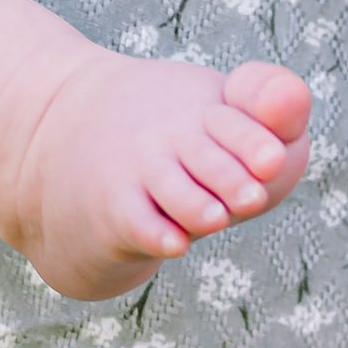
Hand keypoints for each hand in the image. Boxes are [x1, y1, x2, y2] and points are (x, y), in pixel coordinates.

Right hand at [0, 51, 310, 300]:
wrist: (60, 142)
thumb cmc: (177, 142)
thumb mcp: (225, 110)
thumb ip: (273, 103)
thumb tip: (287, 110)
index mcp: (209, 108)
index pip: (241, 118)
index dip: (256, 141)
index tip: (272, 161)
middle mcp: (173, 136)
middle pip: (211, 159)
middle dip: (231, 177)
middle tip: (253, 195)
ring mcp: (141, 171)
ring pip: (179, 195)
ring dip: (197, 207)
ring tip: (215, 217)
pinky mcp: (114, 211)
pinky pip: (139, 224)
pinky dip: (157, 234)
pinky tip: (176, 243)